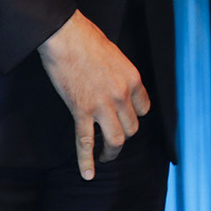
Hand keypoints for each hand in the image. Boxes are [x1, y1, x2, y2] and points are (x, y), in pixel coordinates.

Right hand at [37, 10, 150, 179]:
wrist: (66, 37)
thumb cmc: (88, 40)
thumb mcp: (115, 55)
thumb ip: (120, 75)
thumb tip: (117, 86)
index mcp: (133, 79)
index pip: (144, 108)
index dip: (136, 116)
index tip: (127, 119)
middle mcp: (122, 95)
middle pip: (132, 127)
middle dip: (124, 135)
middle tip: (115, 139)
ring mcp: (102, 105)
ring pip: (115, 139)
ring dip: (112, 152)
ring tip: (107, 157)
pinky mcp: (81, 110)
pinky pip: (86, 142)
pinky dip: (87, 161)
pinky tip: (88, 174)